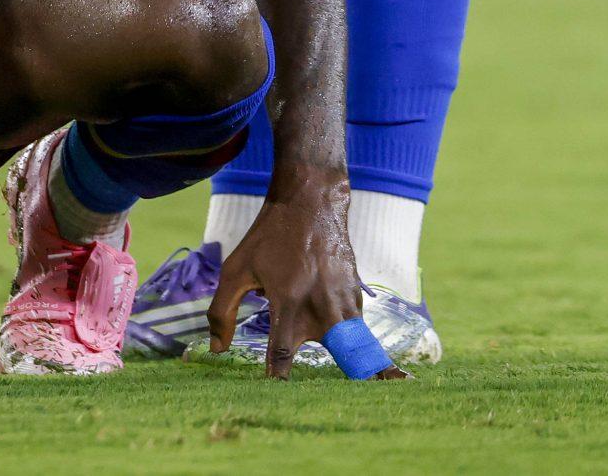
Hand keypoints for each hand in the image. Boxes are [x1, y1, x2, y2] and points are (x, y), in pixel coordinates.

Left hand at [208, 182, 371, 378]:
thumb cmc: (268, 237)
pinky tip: (367, 362)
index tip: (275, 392)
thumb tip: (216, 349)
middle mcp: (321, 307)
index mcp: (288, 302)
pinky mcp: (356, 297)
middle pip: (343, 357)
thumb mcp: (236, 268)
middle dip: (354, 378)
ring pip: (358, 346)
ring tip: (390, 387)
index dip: (278, 375)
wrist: (311, 203)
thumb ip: (223, 311)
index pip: (283, 352)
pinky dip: (359, 344)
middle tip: (358, 403)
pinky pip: (358, 329)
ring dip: (365, 366)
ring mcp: (344, 302)